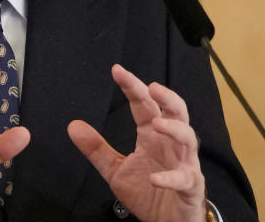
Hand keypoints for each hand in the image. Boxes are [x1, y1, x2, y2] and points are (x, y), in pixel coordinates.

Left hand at [67, 64, 205, 221]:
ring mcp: (184, 164)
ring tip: (156, 123)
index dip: (133, 87)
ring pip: (188, 138)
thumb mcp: (116, 170)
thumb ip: (97, 149)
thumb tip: (74, 126)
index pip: (144, 105)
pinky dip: (171, 177)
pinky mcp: (190, 187)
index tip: (117, 71)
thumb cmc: (149, 192)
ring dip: (174, 128)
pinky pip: (185, 178)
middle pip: (176, 112)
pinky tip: (155, 178)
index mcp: (152, 137)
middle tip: (152, 87)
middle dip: (167, 97)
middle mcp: (170, 145)